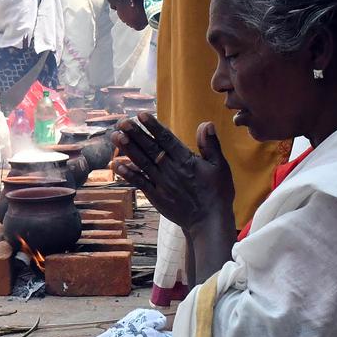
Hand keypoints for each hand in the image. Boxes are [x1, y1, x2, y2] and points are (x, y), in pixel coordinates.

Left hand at [110, 114, 234, 231]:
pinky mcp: (156, 196)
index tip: (141, 115)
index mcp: (186, 160)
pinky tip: (116, 165)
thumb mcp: (220, 166)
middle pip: (150, 148)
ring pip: (142, 162)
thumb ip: (210, 144)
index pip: (166, 139)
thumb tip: (206, 123)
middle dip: (135, 134)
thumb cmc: (217, 192)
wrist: (208, 221)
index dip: (153, 126)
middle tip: (122, 122)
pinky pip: (139, 183)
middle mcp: (171, 169)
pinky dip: (127, 174)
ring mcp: (161, 183)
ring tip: (115, 136)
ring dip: (128, 149)